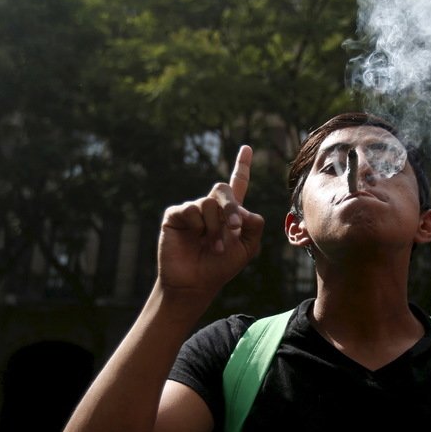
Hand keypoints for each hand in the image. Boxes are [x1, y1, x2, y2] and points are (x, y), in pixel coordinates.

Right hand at [157, 145, 264, 305]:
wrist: (195, 284)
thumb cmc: (220, 267)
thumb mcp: (247, 248)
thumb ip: (254, 226)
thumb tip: (246, 209)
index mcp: (228, 213)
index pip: (237, 184)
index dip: (242, 166)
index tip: (247, 147)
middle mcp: (209, 208)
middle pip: (223, 189)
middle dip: (231, 207)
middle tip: (234, 228)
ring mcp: (192, 210)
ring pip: (209, 203)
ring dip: (216, 227)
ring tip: (213, 246)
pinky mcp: (175, 215)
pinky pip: (192, 209)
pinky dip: (199, 226)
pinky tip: (195, 239)